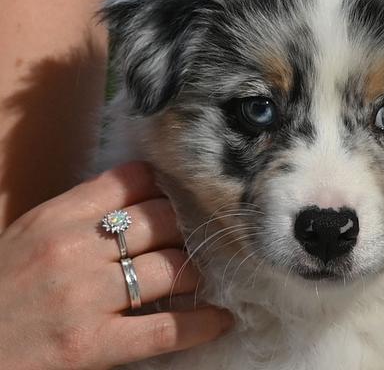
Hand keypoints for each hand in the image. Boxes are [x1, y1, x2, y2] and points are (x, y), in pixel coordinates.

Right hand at [0, 162, 232, 368]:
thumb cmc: (1, 291)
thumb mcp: (28, 237)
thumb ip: (79, 215)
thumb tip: (139, 197)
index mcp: (55, 217)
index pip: (133, 180)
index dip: (161, 190)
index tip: (171, 204)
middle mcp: (72, 249)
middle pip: (162, 220)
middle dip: (182, 232)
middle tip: (183, 246)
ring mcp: (84, 297)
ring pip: (171, 267)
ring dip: (191, 274)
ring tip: (190, 282)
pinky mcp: (92, 345)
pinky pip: (166, 329)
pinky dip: (201, 324)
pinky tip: (218, 320)